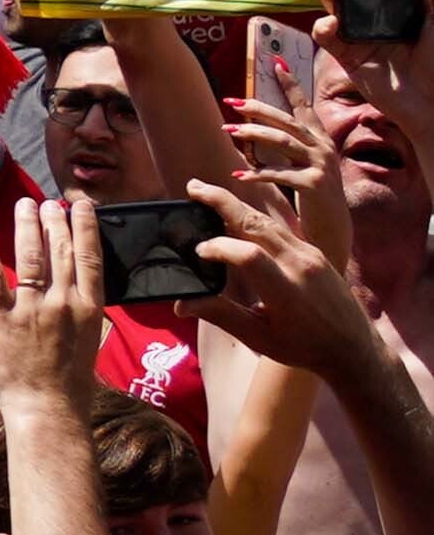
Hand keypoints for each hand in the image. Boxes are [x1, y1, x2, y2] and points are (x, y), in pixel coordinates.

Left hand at [0, 197, 105, 410]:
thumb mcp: (91, 339)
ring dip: (27, 226)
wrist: (49, 407)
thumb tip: (82, 284)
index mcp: (90, 309)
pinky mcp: (3, 318)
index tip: (82, 206)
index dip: (85, 228)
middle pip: (61, 251)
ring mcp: (33, 309)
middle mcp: (64, 304)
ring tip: (24, 204)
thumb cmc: (71, 379)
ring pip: (30, 257)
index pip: (90, 258)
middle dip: (55, 221)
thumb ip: (86, 309)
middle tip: (50, 201)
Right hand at [191, 169, 382, 379]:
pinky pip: (280, 228)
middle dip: (222, 202)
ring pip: (268, 221)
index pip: (247, 255)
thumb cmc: (303, 348)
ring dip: (236, 204)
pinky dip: (254, 218)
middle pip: (257, 224)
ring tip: (207, 193)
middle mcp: (300, 265)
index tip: (197, 251)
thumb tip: (181, 304)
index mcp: (286, 291)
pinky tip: (236, 217)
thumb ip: (220, 315)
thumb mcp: (258, 337)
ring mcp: (310, 255)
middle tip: (192, 187)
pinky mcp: (315, 252)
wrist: (354, 348)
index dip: (218, 247)